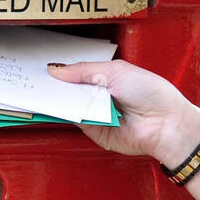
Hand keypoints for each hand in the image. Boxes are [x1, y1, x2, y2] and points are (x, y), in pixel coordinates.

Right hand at [46, 59, 199, 163]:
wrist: (165, 122)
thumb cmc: (151, 92)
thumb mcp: (116, 71)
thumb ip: (84, 70)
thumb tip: (57, 70)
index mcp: (109, 78)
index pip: (79, 74)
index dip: (62, 72)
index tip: (43, 68)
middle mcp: (102, 97)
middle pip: (71, 91)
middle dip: (55, 86)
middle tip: (34, 79)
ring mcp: (97, 114)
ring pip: (69, 106)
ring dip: (56, 100)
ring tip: (38, 90)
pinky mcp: (95, 132)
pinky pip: (75, 121)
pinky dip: (64, 115)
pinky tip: (53, 106)